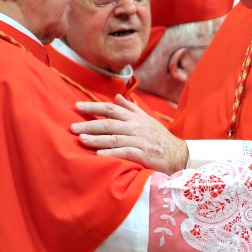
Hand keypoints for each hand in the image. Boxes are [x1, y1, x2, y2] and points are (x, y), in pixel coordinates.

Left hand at [71, 95, 187, 174]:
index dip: (94, 107)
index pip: (112, 109)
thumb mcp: (147, 120)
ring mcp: (141, 141)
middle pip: (110, 123)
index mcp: (136, 118)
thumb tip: (117, 96)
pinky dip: (112, 153)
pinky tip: (99, 155)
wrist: (178, 154)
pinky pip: (126, 152)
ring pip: (115, 138)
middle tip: (72, 127)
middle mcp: (137, 127)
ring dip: (97, 139)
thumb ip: (131, 109)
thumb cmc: (159, 138)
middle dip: (90, 124)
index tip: (76, 106)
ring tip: (81, 139)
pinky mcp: (144, 155)